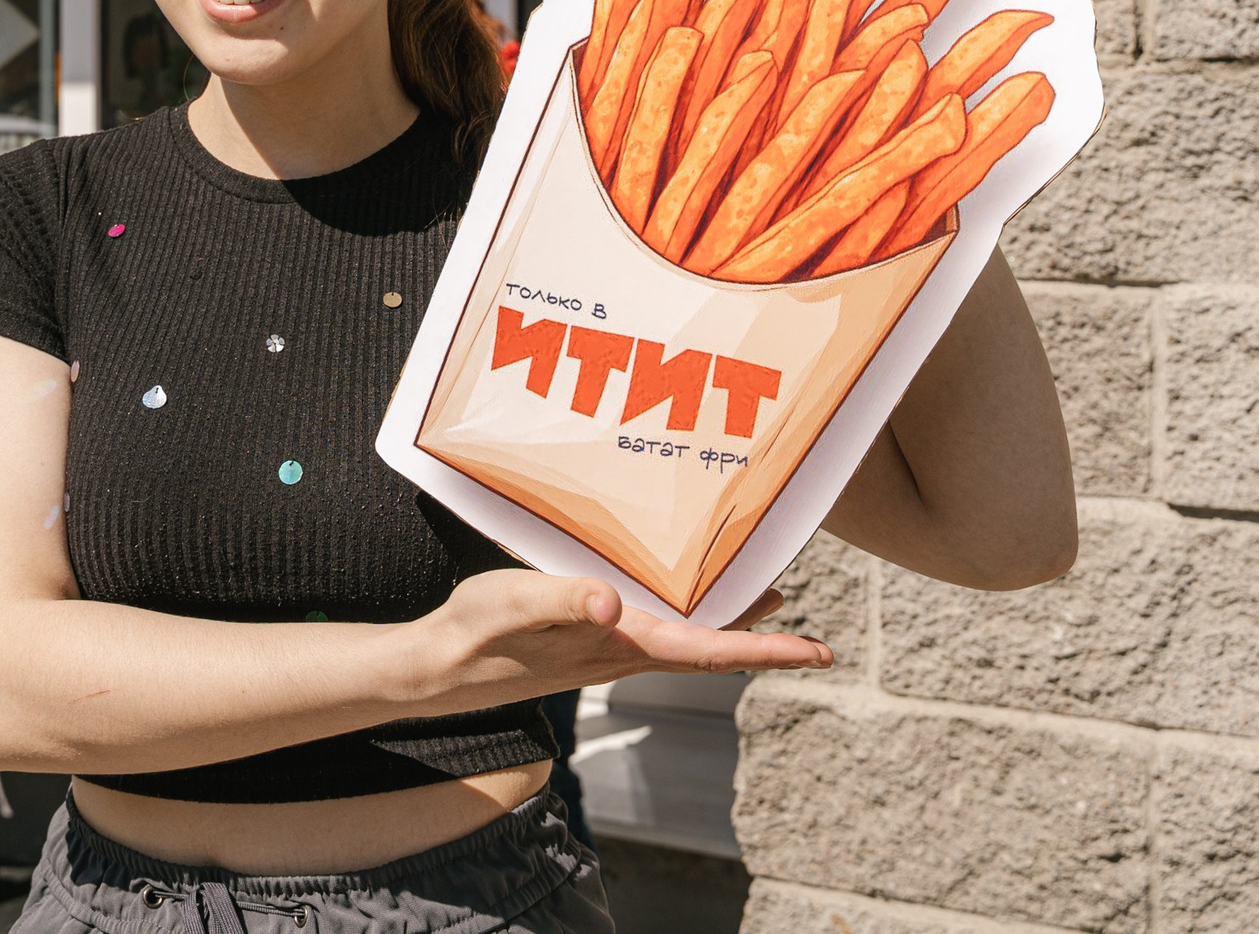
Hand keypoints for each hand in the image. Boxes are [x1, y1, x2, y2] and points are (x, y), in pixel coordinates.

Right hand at [408, 569, 828, 710]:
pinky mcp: (585, 640)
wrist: (438, 668)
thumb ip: (564, 599)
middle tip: (807, 624)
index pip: (710, 651)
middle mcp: (622, 652)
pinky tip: (673, 592)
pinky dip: (681, 612)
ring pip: (684, 638)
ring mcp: (605, 650)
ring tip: (761, 598)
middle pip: (709, 647)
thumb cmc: (475, 633)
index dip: (768, 651)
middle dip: (761, 636)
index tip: (820, 652)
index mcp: (618, 644)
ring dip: (725, 622)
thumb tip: (614, 607)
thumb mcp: (515, 602)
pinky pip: (652, 628)